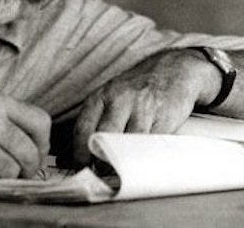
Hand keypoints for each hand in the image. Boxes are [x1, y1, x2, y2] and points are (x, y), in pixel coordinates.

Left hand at [72, 49, 219, 164]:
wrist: (173, 70)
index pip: (83, 130)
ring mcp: (143, 108)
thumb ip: (93, 124)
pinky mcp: (164, 118)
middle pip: (104, 138)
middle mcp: (120, 99)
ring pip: (128, 144)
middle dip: (101, 162)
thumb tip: (70, 159)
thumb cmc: (137, 89)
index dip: (80, 155)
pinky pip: (150, 145)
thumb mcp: (110, 98)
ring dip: (123, 163)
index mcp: (102, 96)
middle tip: (102, 174)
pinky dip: (144, 158)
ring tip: (121, 172)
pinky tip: (141, 161)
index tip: (82, 169)